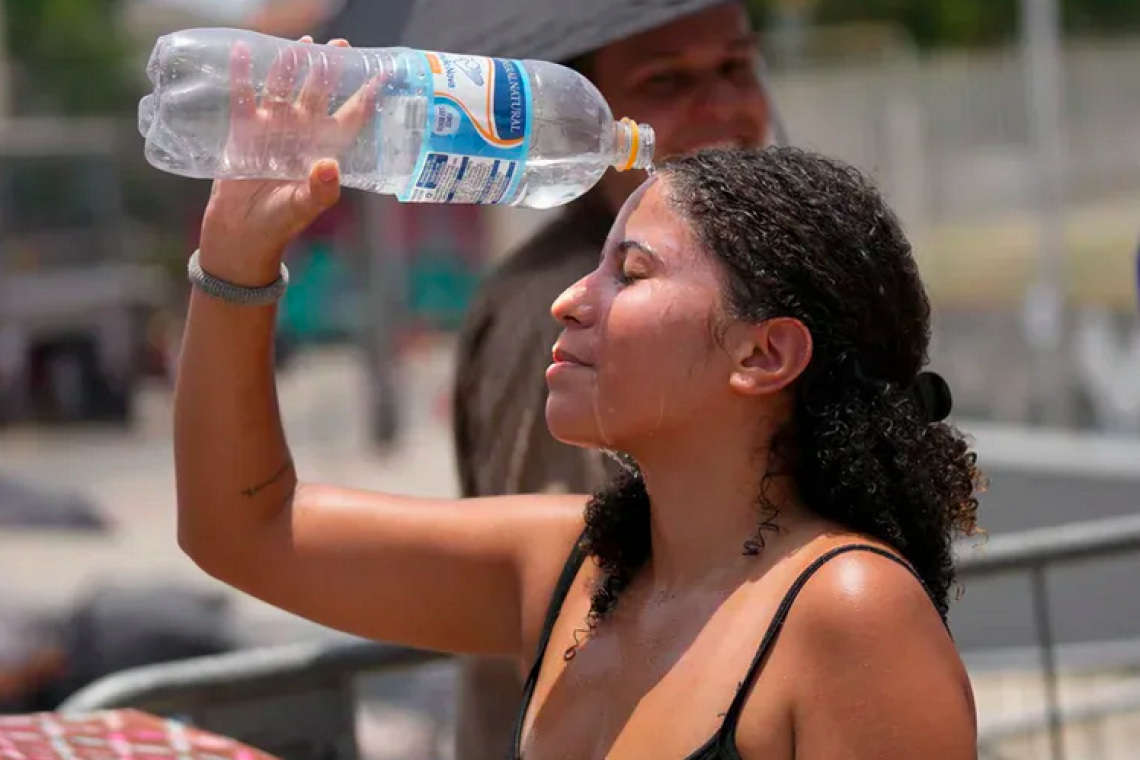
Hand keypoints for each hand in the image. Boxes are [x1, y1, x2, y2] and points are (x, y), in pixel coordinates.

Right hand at [198, 36, 377, 285]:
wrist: (242, 233)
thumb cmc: (280, 222)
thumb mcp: (304, 206)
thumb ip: (320, 188)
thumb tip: (329, 165)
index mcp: (323, 148)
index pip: (350, 117)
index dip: (365, 97)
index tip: (381, 75)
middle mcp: (301, 133)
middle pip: (318, 93)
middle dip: (328, 70)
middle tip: (338, 45)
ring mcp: (272, 128)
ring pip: (284, 88)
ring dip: (290, 66)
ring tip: (300, 44)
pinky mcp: (244, 129)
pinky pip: (244, 96)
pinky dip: (244, 75)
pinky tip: (245, 52)